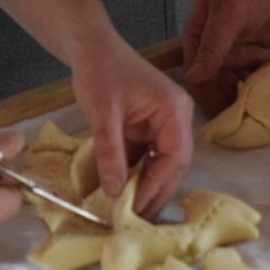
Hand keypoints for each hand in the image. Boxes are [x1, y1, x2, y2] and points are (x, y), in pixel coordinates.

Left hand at [70, 37, 193, 217]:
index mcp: (174, 110)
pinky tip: (122, 194)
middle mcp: (176, 119)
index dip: (157, 185)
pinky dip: (136, 176)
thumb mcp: (103, 113)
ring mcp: (164, 125)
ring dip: (146, 187)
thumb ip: (110, 152)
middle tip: (134, 219)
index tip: (136, 208)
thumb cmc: (101, 72)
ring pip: (162, 165)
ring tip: (129, 213)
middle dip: (156, 192)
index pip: (175, 156)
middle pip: (174, 164)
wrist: (92, 49)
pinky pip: (148, 158)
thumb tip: (114, 191)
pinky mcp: (149, 130)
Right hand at [183, 0, 269, 115]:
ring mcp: (238, 51)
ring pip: (247, 82)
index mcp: (198, 41)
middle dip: (242, 104)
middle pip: (224, 86)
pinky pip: (265, 72)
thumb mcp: (227, 14)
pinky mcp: (259, 49)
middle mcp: (216, 51)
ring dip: (263, 97)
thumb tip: (193, 78)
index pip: (200, 79)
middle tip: (262, 124)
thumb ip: (213, 46)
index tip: (229, 121)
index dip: (212, 101)